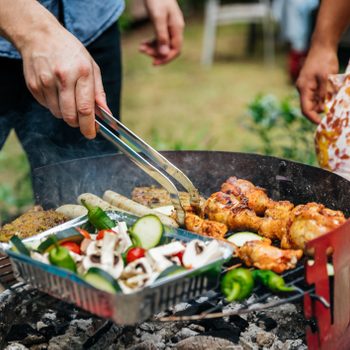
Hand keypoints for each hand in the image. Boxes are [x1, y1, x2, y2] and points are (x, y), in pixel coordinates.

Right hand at [20, 24, 107, 138]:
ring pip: (58, 114)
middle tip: (81, 120)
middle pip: (70, 116)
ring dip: (66, 113)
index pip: (85, 108)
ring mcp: (46, 81)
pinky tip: (56, 91)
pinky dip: (54, 105)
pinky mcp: (33, 85)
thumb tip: (107, 115)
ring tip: (68, 97)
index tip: (91, 134)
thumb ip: (99, 93)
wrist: (40, 35)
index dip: (89, 126)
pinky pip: (47, 106)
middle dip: (78, 123)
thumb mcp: (92, 67)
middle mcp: (63, 77)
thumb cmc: (71, 52)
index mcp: (82, 72)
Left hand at [140, 0, 184, 64]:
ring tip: (140, 48)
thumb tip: (164, 54)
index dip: (165, 58)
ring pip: (163, 45)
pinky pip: (159, 40)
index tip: (154, 63)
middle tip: (142, 51)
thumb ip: (161, 36)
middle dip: (156, 53)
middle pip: (169, 49)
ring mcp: (170, 28)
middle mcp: (176, 29)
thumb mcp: (158, 18)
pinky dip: (151, 43)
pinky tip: (143, 44)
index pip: (175, 50)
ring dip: (152, 49)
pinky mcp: (163, 25)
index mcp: (177, 28)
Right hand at [296, 44, 338, 123]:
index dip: (313, 118)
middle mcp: (303, 89)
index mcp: (304, 89)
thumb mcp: (326, 77)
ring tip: (335, 102)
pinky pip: (317, 94)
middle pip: (310, 106)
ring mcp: (307, 86)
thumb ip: (324, 93)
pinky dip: (325, 97)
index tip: (322, 123)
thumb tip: (324, 108)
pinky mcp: (312, 83)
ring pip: (315, 101)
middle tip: (333, 113)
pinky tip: (333, 94)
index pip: (306, 109)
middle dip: (320, 111)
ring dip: (324, 103)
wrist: (322, 46)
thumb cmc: (324, 60)